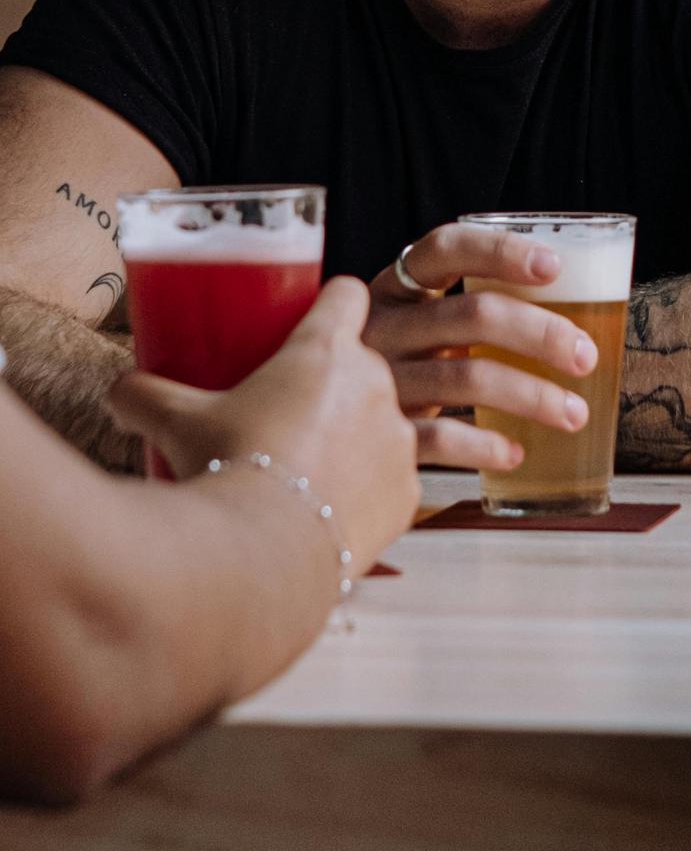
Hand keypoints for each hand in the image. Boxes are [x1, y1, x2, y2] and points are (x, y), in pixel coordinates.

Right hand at [106, 278, 417, 572]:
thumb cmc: (225, 470)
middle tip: (291, 408)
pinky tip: (330, 507)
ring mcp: (401, 442)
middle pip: (365, 365)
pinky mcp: (410, 495)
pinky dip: (366, 489)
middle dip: (335, 382)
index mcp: (327, 351)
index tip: (314, 319)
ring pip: (382, 424)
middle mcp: (379, 386)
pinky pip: (390, 480)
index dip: (332, 303)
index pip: (349, 295)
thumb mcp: (173, 421)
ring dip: (355, 436)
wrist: (263, 555)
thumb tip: (120, 393)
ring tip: (308, 465)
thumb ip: (143, 394)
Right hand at [364, 222, 599, 471]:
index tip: (553, 266)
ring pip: (466, 379)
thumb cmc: (378, 370)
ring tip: (574, 413)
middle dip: (540, 334)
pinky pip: (441, 438)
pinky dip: (486, 446)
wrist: (298, 430)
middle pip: (472, 315)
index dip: (500, 251)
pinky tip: (516, 452)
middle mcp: (381, 327)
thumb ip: (458, 314)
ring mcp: (375, 381)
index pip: (443, 249)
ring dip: (532, 396)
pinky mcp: (374, 434)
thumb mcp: (404, 329)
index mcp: (390, 289)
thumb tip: (567, 309)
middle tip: (584, 355)